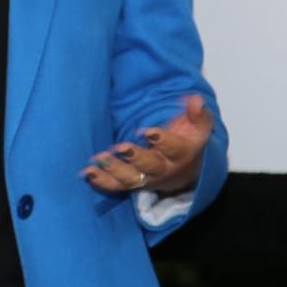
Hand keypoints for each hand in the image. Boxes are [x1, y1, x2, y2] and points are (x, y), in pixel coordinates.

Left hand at [82, 94, 214, 196]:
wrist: (186, 171)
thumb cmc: (188, 141)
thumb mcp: (198, 126)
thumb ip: (197, 113)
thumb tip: (195, 100)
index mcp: (181, 154)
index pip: (174, 148)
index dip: (163, 141)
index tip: (149, 131)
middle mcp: (164, 169)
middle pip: (151, 166)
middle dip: (136, 158)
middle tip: (121, 148)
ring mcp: (147, 179)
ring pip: (131, 179)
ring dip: (114, 170)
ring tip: (99, 159)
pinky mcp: (133, 184)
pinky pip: (117, 186)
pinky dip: (102, 181)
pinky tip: (88, 172)